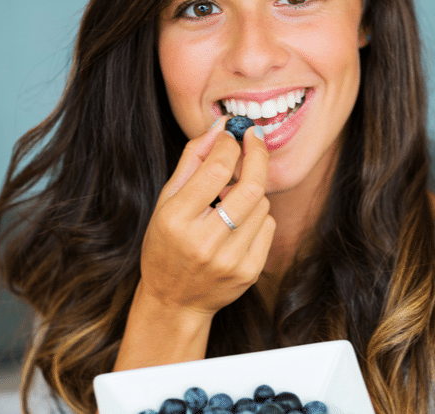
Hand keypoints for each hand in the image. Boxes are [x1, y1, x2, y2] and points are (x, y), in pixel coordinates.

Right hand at [139, 118, 274, 315]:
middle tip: (255, 138)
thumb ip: (191, 161)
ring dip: (252, 191)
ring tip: (230, 200)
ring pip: (262, 204)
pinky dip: (258, 216)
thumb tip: (221, 128)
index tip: (236, 133)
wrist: (175, 301)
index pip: (216, 170)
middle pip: (251, 186)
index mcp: (177, 220)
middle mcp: (205, 242)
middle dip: (258, 155)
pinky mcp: (249, 272)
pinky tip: (238, 224)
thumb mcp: (166, 201)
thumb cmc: (167, 244)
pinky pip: (268, 226)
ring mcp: (230, 260)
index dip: (231, 145)